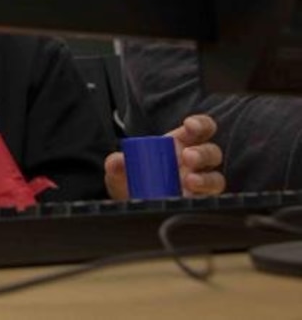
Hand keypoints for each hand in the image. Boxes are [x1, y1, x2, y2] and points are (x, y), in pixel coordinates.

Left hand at [104, 114, 225, 199]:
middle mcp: (195, 163)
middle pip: (211, 152)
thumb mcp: (120, 173)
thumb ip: (116, 165)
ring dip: (206, 178)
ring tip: (190, 181)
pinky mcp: (201, 204)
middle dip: (203, 152)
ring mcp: (201, 185)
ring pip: (216, 178)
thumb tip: (117, 161)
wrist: (133, 208)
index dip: (200, 124)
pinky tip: (191, 199)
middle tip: (188, 157)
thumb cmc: (132, 184)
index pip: (199, 129)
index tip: (190, 125)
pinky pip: (211, 201)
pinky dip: (205, 198)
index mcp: (179, 145)